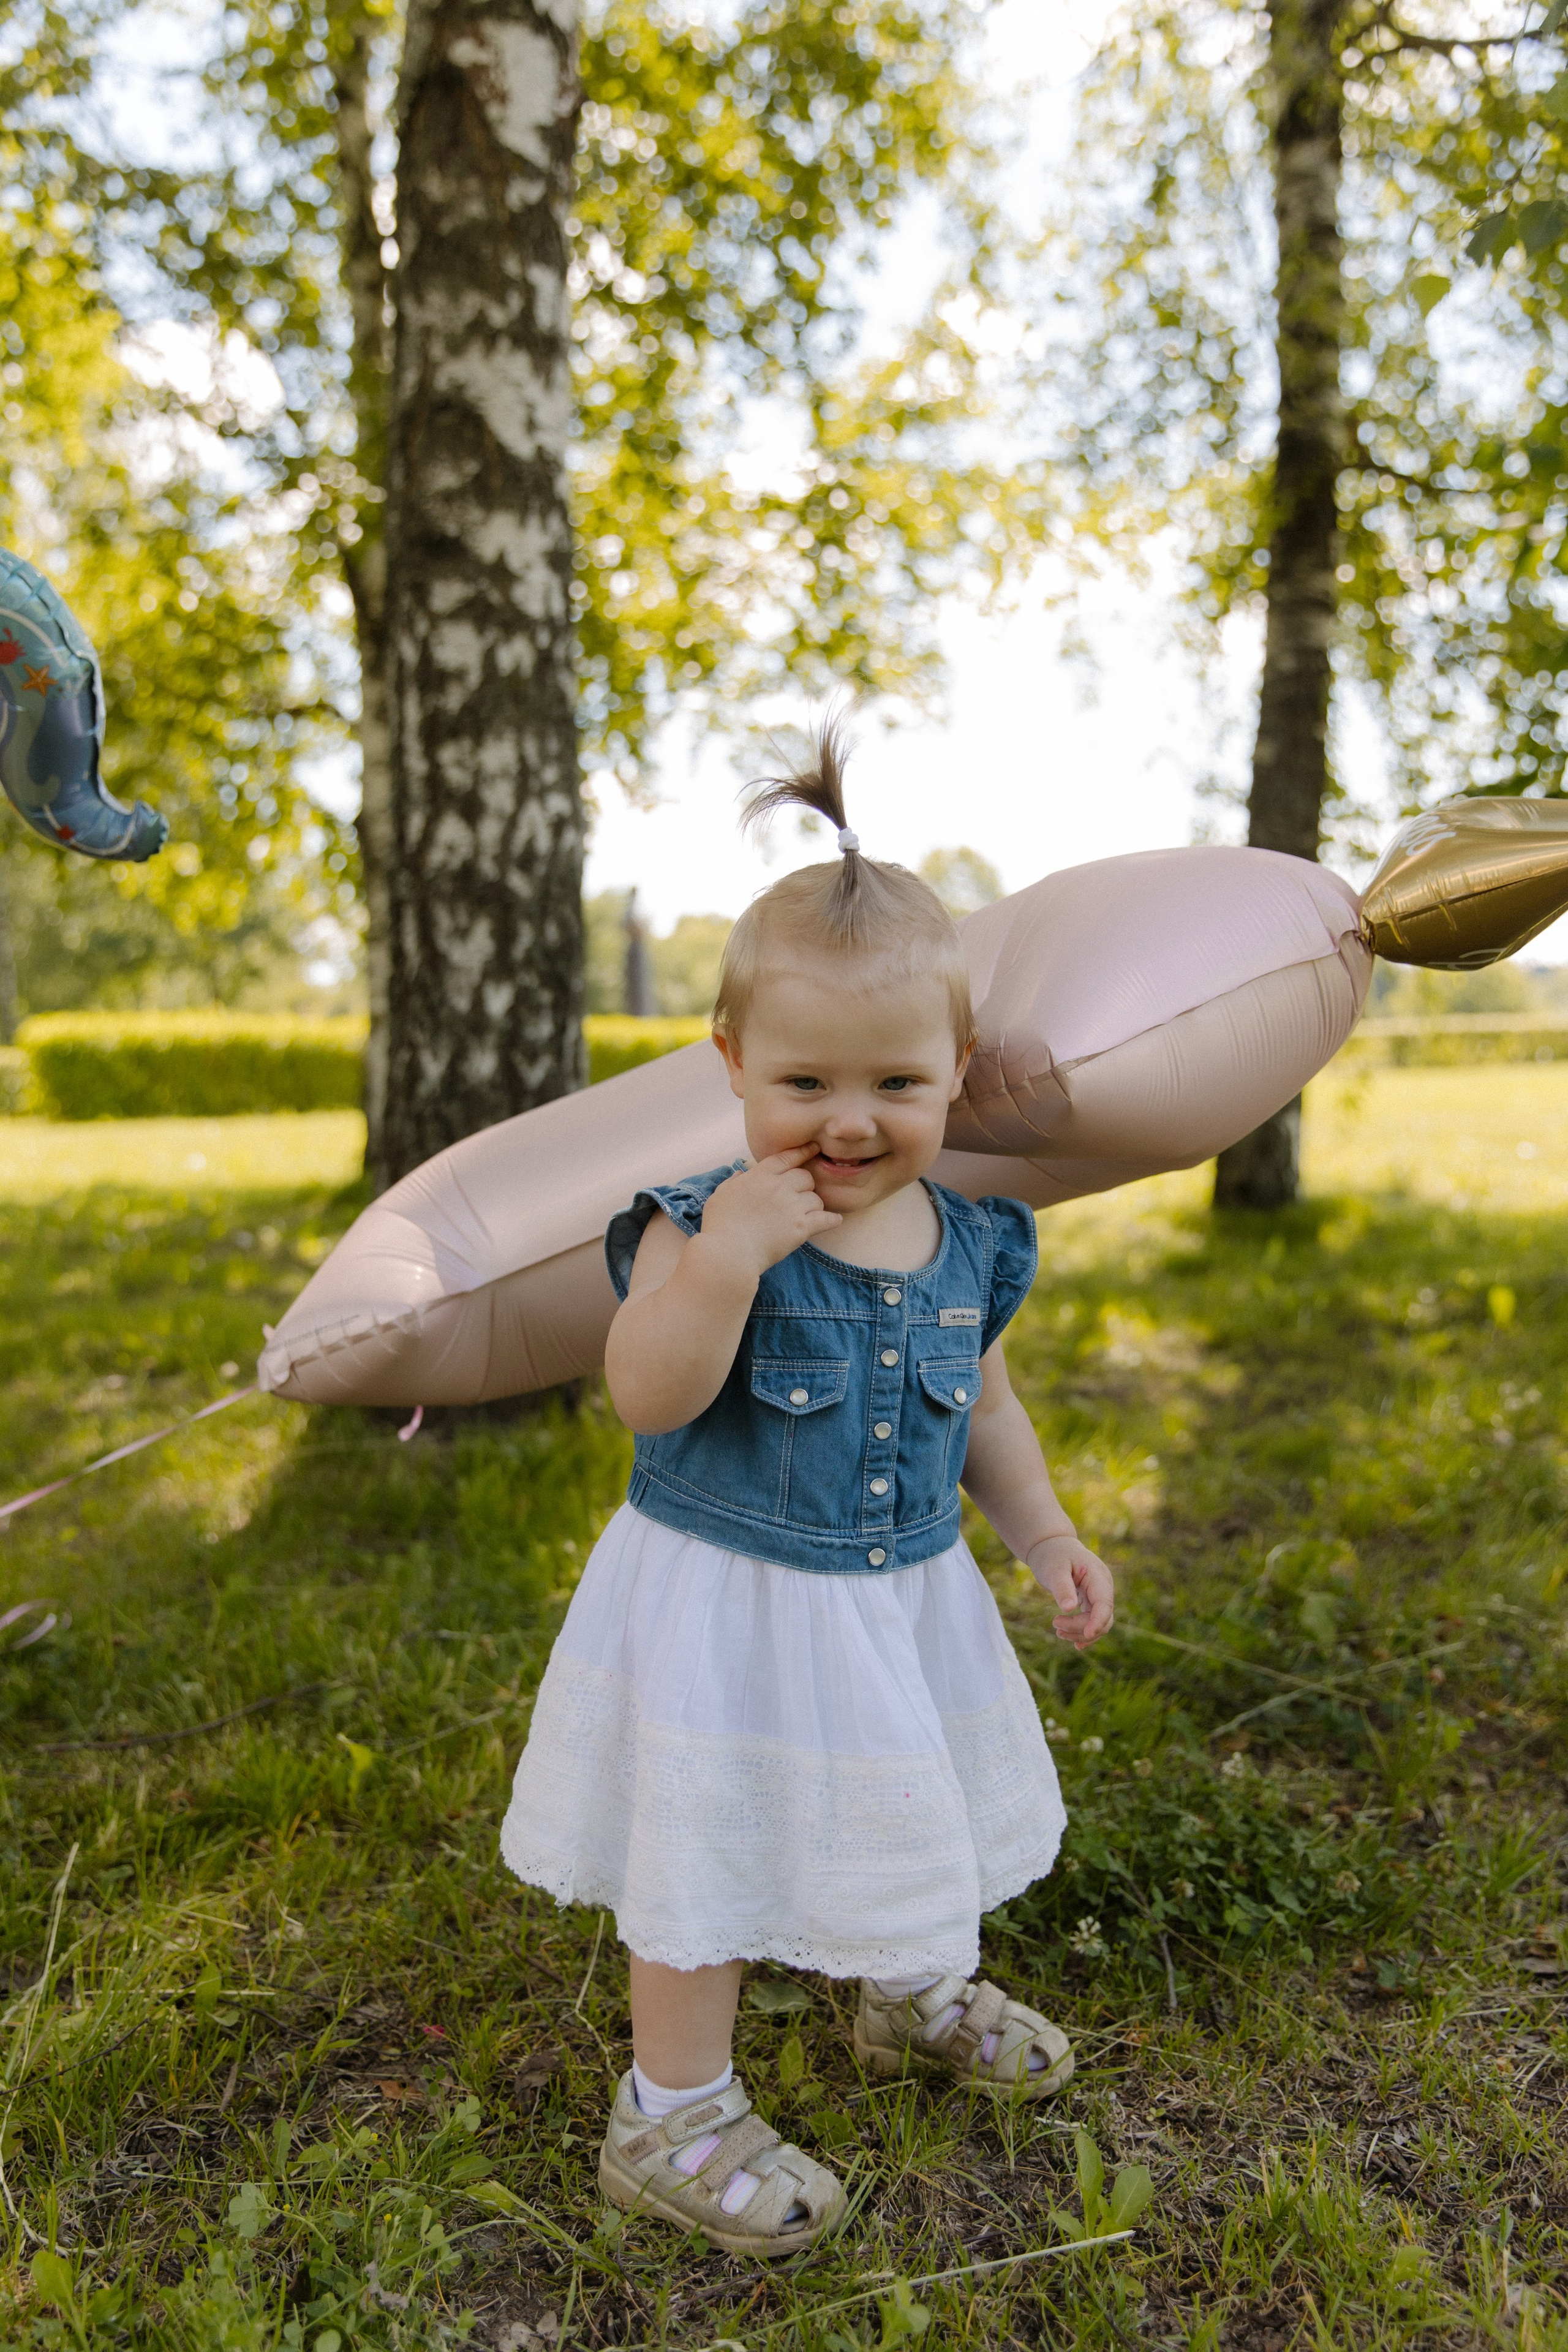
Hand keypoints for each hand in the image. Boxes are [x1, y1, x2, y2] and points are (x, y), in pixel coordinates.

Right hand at [699, 1145, 842, 1277]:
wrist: (728, 1252)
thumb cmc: (719, 1225)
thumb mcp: (720, 1196)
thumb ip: (733, 1182)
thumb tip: (741, 1174)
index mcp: (759, 1176)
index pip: (786, 1158)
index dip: (802, 1152)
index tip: (814, 1148)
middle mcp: (779, 1187)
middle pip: (805, 1177)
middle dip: (805, 1185)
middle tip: (799, 1197)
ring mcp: (792, 1206)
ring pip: (816, 1198)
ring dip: (813, 1206)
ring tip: (807, 1215)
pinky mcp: (801, 1227)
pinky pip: (825, 1219)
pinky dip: (831, 1220)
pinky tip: (835, 1220)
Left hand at [1026, 1534, 1114, 1648]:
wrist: (1053, 1547)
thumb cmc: (1053, 1555)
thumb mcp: (1054, 1569)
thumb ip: (1062, 1587)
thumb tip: (1069, 1608)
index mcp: (1098, 1576)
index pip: (1104, 1603)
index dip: (1098, 1621)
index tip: (1086, 1634)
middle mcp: (1103, 1587)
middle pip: (1103, 1617)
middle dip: (1081, 1627)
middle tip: (1054, 1623)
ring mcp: (1099, 1595)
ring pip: (1099, 1623)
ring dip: (1080, 1633)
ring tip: (1058, 1632)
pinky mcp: (1091, 1601)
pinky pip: (1092, 1621)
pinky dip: (1083, 1632)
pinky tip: (1072, 1641)